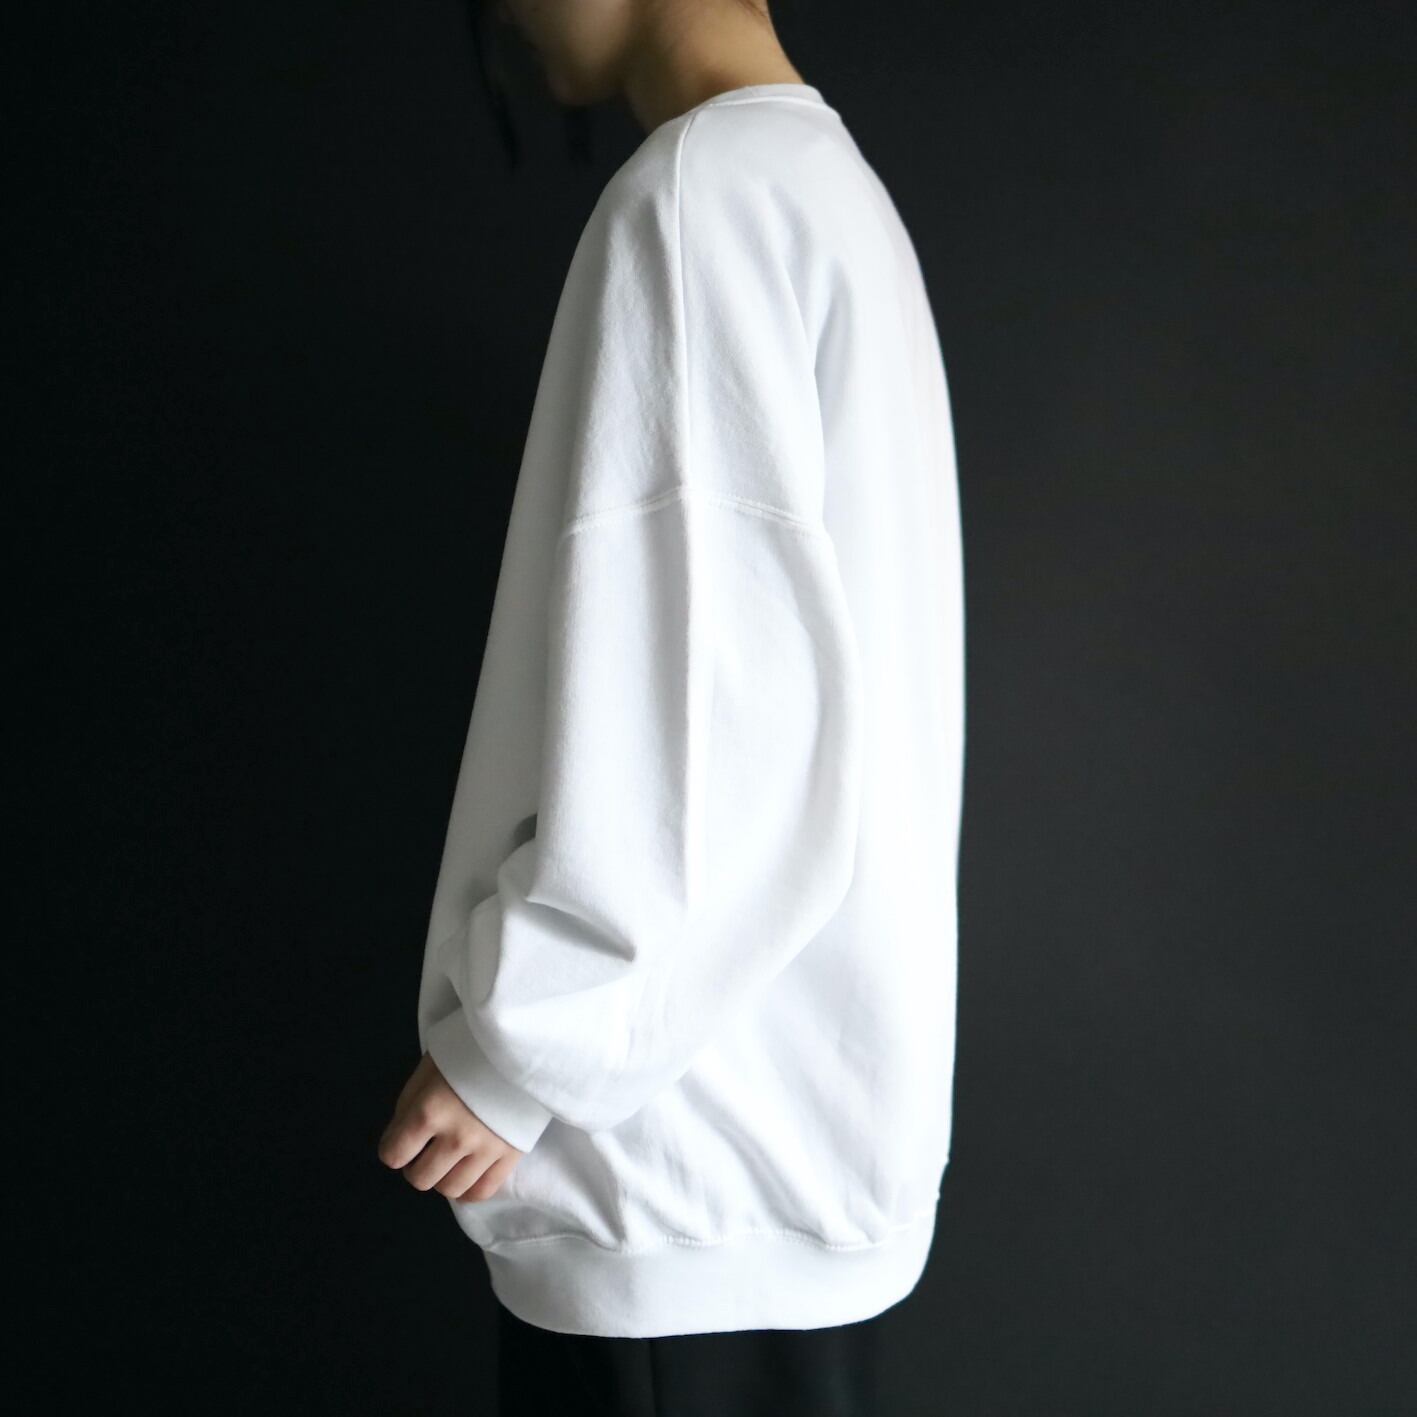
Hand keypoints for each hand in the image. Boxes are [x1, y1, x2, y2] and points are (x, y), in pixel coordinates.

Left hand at [378, 1051, 524, 1201]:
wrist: (520, 1043)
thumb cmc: (467, 1050)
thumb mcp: (428, 1068)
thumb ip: (408, 1106)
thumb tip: (399, 1138)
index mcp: (429, 1111)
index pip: (394, 1155)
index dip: (393, 1149)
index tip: (401, 1142)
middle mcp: (455, 1138)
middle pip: (421, 1179)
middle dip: (415, 1166)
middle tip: (425, 1150)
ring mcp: (485, 1150)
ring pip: (450, 1189)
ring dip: (442, 1178)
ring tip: (448, 1160)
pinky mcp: (510, 1154)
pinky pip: (482, 1191)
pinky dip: (468, 1190)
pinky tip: (466, 1174)